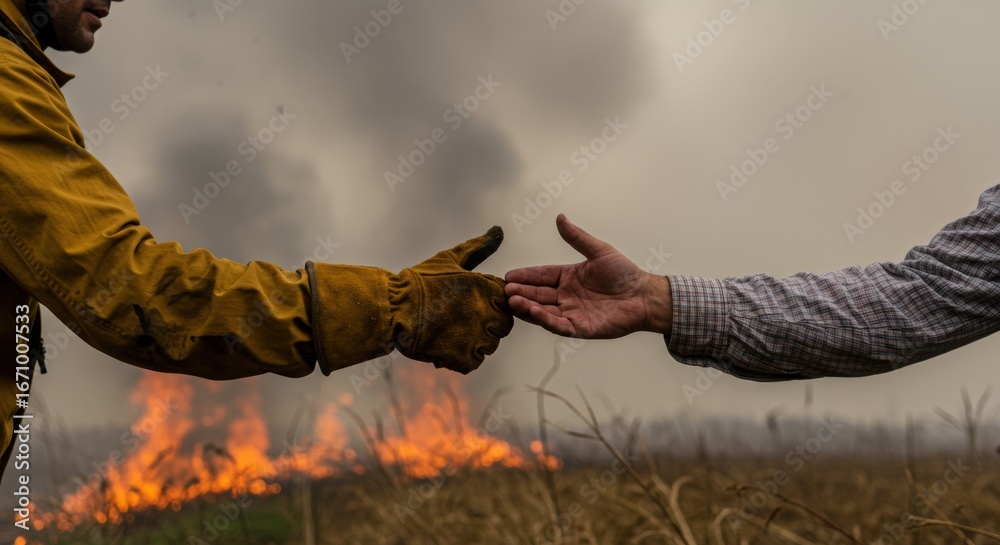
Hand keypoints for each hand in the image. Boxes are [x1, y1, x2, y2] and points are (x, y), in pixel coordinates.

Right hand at [308, 226, 513, 374]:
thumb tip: (499, 230)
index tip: (472, 303)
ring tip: (451, 331)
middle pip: (502, 326)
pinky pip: (474, 361)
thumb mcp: (451, 258)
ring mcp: (475, 337)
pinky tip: (446, 344)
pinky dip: (462, 356)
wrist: (391, 308)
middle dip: (486, 324)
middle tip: (460, 318)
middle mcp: (485, 313)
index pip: (507, 302)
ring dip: (474, 341)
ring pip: (489, 345)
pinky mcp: (462, 357)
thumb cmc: (420, 281)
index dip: (491, 304)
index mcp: (486, 289)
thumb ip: (479, 247)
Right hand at [505, 215, 671, 338]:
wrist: (644, 295)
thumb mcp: (599, 251)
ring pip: (543, 311)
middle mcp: (566, 296)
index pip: (541, 276)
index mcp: (568, 278)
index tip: (508, 276)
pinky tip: (534, 312)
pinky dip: (545, 320)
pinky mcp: (580, 328)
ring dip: (527, 307)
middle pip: (538, 295)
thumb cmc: (625, 274)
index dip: (525, 276)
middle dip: (521, 293)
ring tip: (513, 301)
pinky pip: (559, 325)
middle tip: (506, 290)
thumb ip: (577, 237)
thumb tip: (560, 217)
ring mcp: (572, 313)